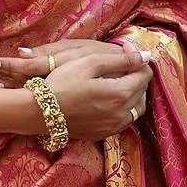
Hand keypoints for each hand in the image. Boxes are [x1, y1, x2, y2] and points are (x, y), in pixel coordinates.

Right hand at [0, 39, 152, 141]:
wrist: (39, 111)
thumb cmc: (63, 82)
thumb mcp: (90, 63)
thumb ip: (121, 60)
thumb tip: (146, 57)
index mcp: (121, 93)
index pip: (145, 75)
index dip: (138, 61)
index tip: (125, 52)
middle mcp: (122, 114)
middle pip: (142, 91)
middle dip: (136, 76)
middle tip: (121, 64)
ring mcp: (113, 127)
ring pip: (136, 108)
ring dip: (133, 93)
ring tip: (117, 81)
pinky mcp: (104, 134)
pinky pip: (124, 120)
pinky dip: (124, 108)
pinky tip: (110, 99)